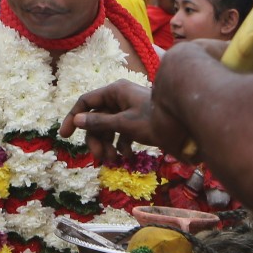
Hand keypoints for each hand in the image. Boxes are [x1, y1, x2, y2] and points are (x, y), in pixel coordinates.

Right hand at [63, 79, 190, 160]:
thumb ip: (100, 122)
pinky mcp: (138, 121)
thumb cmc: (156, 120)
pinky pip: (122, 132)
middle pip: (97, 118)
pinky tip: (127, 156)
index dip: (73, 117)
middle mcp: (121, 98)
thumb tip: (78, 120)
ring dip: (108, 145)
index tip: (64, 136)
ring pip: (109, 128)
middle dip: (96, 139)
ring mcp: (130, 109)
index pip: (86, 101)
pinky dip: (122, 145)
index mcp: (115, 91)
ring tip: (114, 161)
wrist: (187, 125)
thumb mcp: (125, 123)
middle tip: (99, 158)